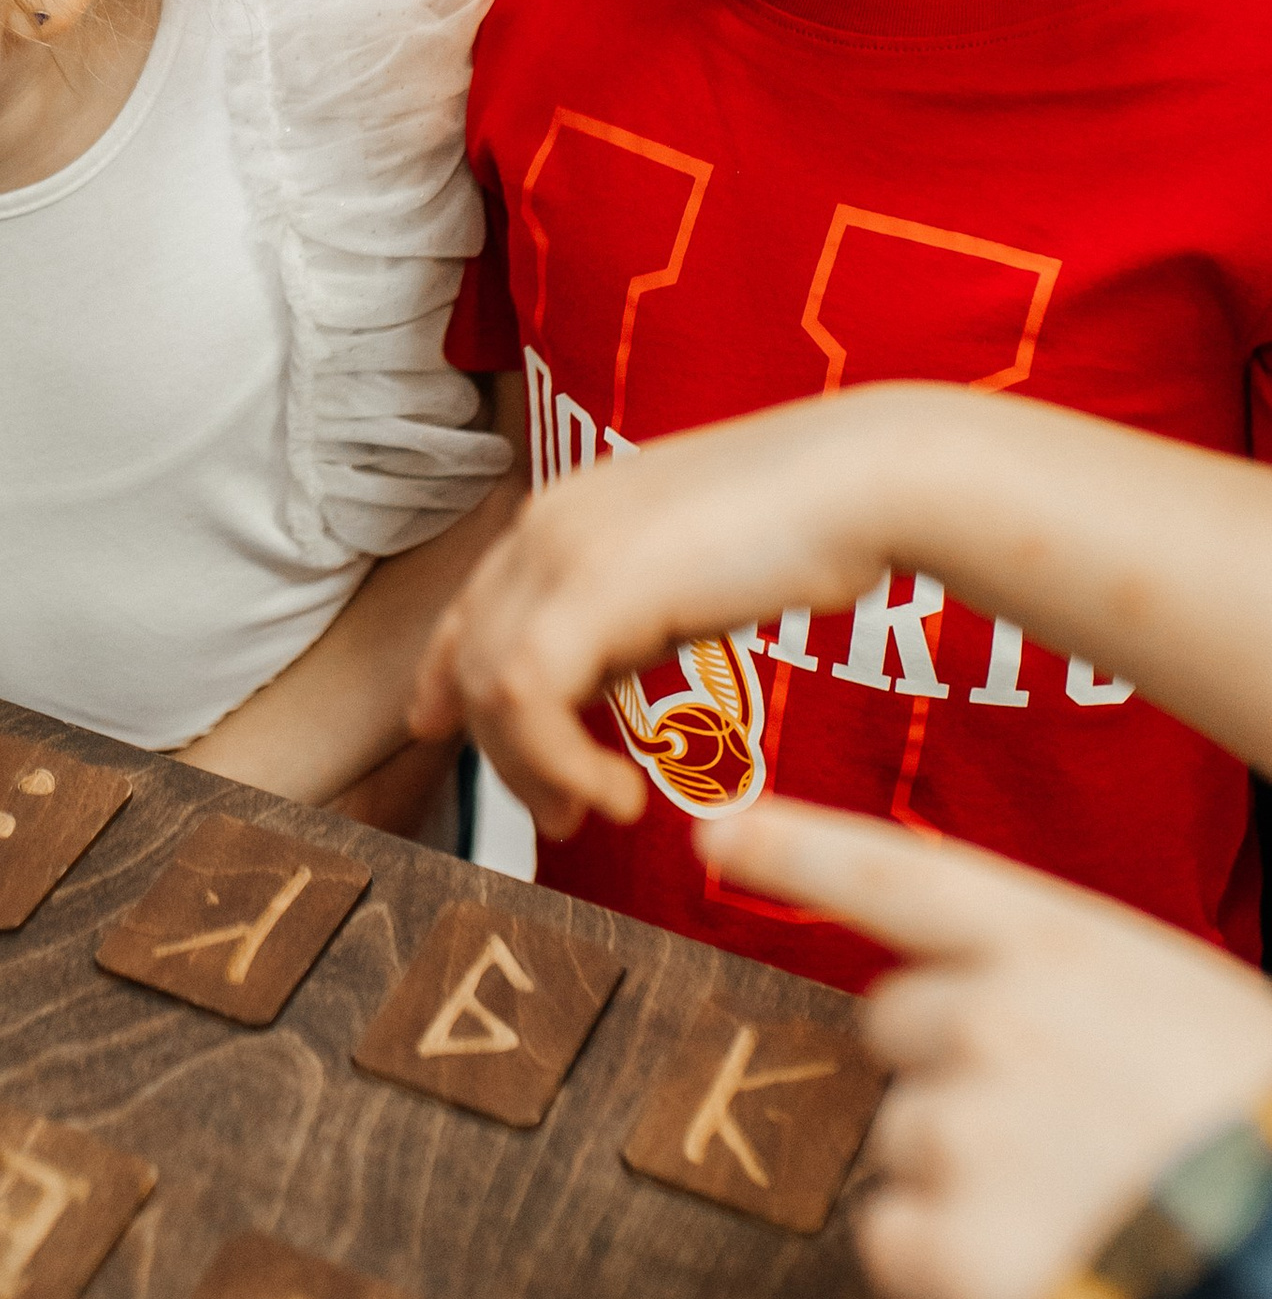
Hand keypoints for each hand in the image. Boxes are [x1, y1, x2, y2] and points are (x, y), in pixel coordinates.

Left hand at [408, 394, 936, 837]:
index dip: (444, 673)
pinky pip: (527, 699)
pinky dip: (560, 764)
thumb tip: (591, 678)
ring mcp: (560, 548)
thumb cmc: (801, 529)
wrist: (860, 482)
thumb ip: (623, 617)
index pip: (472, 602)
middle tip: (558, 816)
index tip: (439, 729)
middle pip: (471, 654)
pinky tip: (621, 795)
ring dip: (532, 769)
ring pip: (490, 685)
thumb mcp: (681, 577)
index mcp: (564, 512)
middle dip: (499, 749)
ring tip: (593, 813)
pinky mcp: (589, 587)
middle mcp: (545, 523)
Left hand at [715, 798, 1271, 1298]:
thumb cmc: (1263, 1126)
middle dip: (950, 1072)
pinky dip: (945, 1271)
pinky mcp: (951, 1247)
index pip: (895, 876)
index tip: (718, 832)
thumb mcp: (1188, 1010)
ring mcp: (964, 1130)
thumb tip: (999, 1007)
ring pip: (900, 1140)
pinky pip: (891, 1243)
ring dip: (963, 1178)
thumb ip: (1076, 991)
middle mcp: (990, 1019)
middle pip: (892, 1026)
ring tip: (1086, 1212)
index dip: (797, 848)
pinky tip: (1042, 1276)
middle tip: (1062, 1130)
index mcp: (1061, 949)